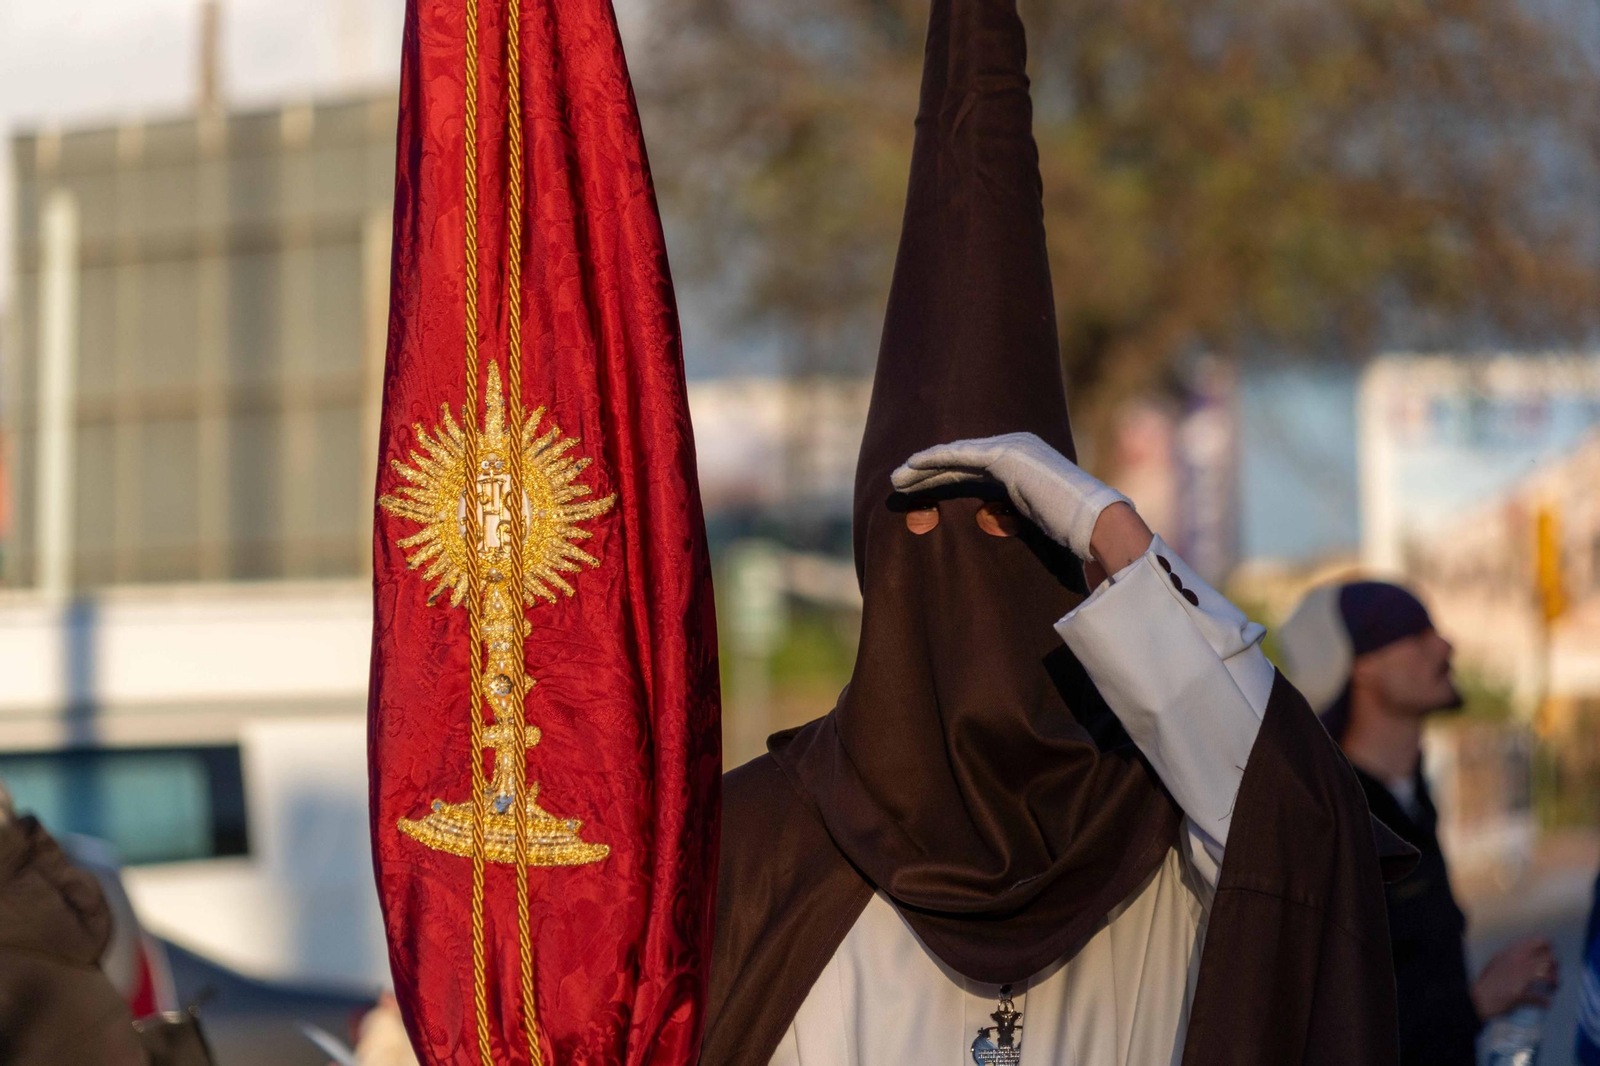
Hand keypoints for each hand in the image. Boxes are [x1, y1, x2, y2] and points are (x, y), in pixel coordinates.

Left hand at [891, 432, 1133, 560]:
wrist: (1094, 522)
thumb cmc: (1073, 532)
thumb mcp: (1037, 522)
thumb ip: (1017, 518)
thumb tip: (1004, 539)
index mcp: (1024, 462)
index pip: (974, 469)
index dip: (943, 477)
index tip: (919, 491)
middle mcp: (1017, 447)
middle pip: (960, 460)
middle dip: (926, 472)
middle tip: (898, 482)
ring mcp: (1011, 448)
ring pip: (954, 457)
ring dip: (921, 467)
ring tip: (895, 480)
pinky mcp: (1005, 455)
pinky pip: (959, 456)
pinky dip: (933, 460)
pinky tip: (911, 466)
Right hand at [1471, 937, 1557, 1018]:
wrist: (1480, 997)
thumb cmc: (1487, 979)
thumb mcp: (1498, 960)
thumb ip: (1513, 956)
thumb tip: (1526, 956)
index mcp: (1513, 952)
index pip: (1539, 942)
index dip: (1549, 947)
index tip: (1550, 953)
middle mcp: (1520, 962)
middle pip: (1549, 958)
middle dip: (1555, 966)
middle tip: (1554, 972)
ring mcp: (1521, 978)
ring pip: (1549, 976)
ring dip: (1554, 982)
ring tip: (1553, 987)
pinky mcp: (1522, 994)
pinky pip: (1542, 998)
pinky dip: (1546, 1001)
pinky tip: (1546, 1002)